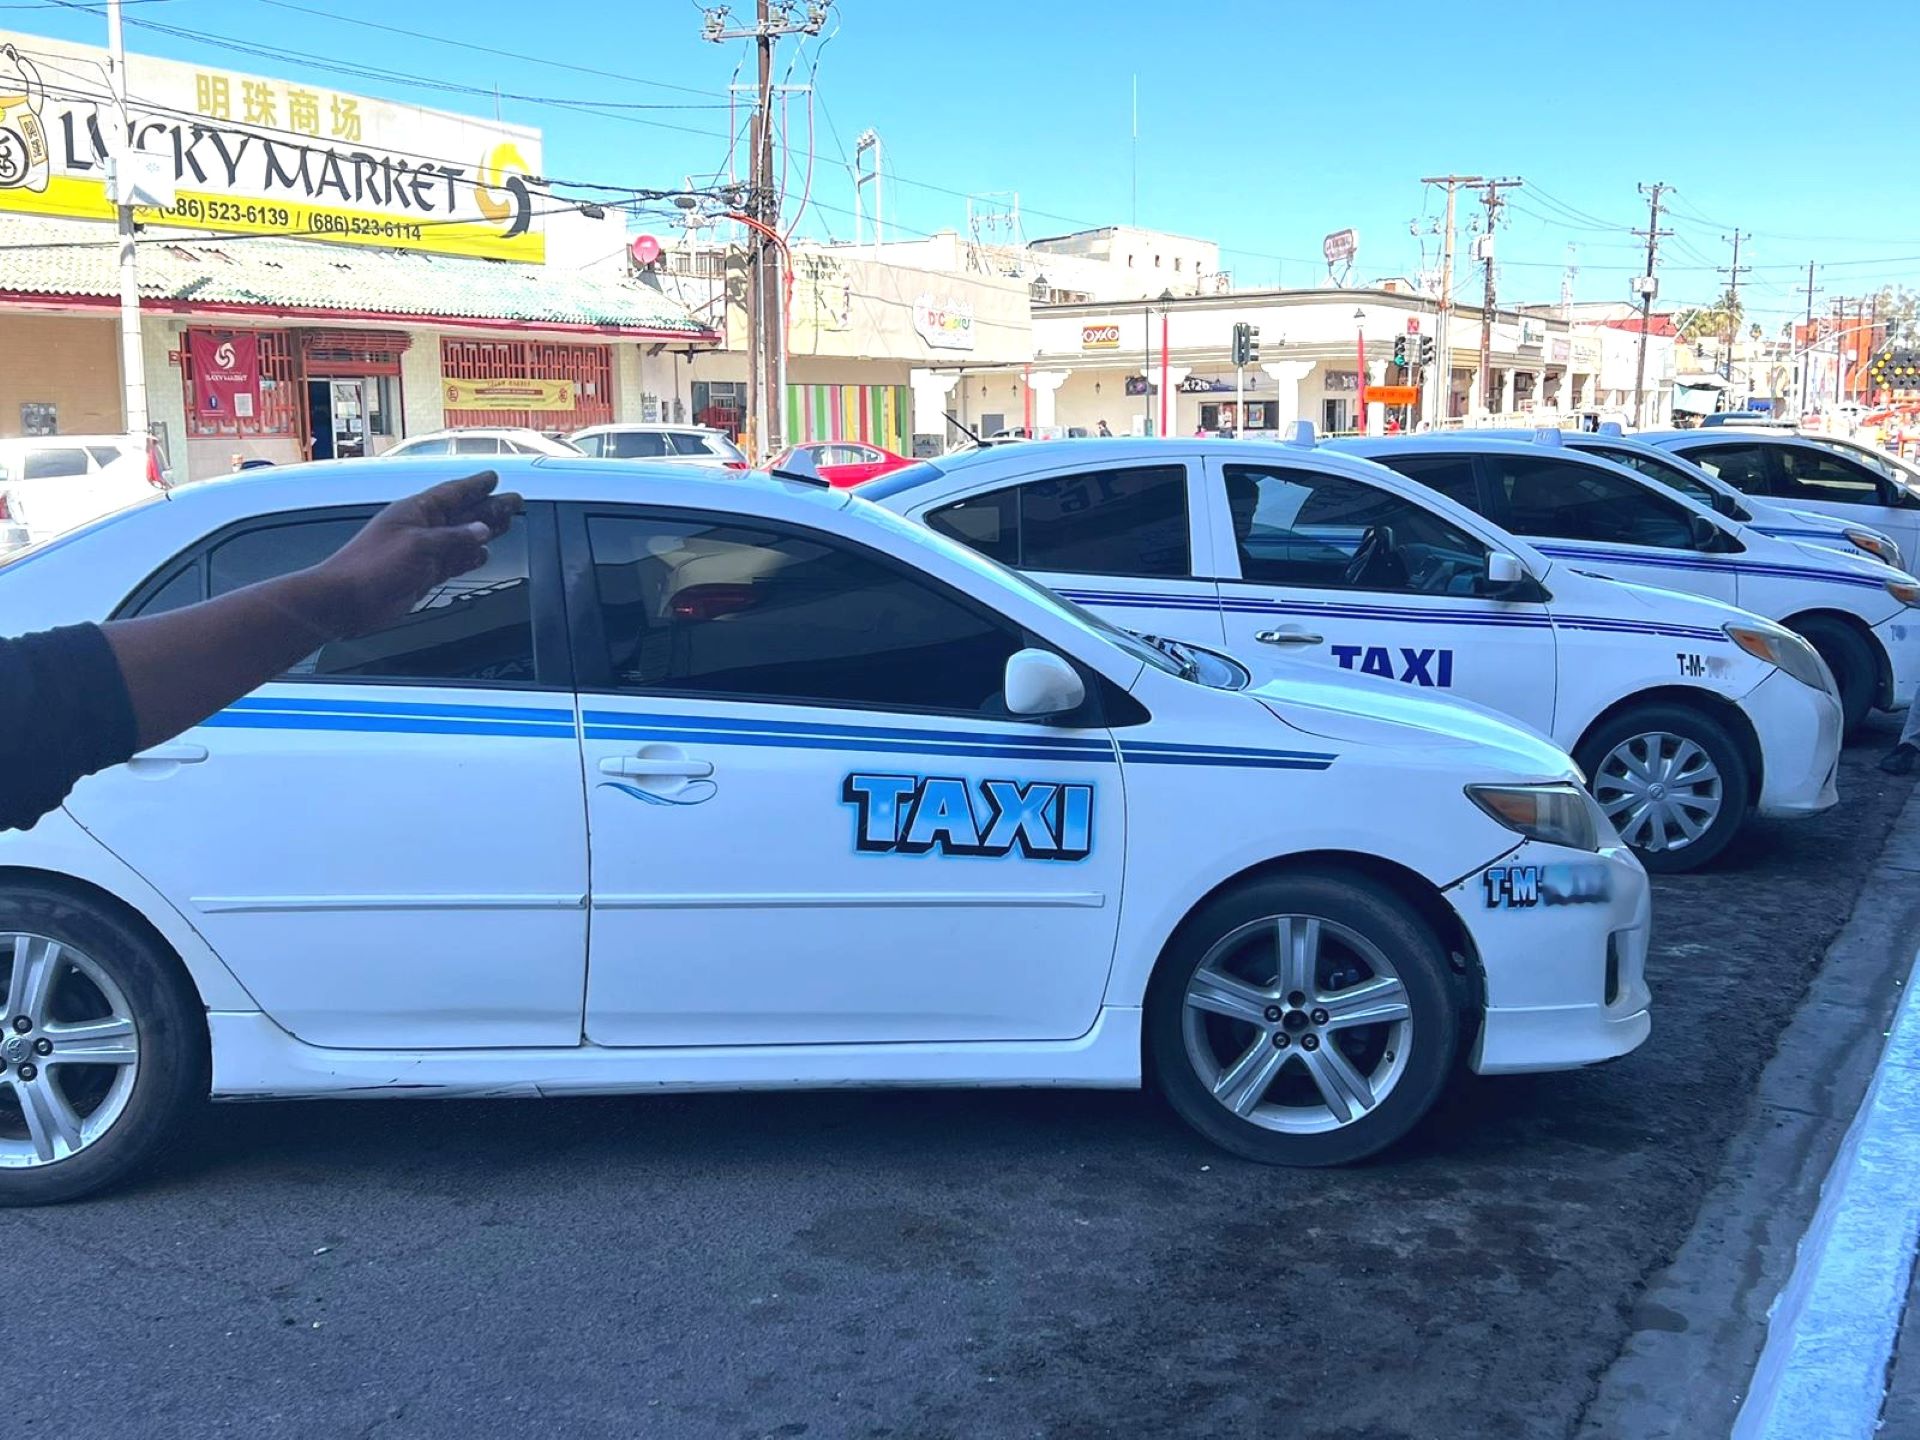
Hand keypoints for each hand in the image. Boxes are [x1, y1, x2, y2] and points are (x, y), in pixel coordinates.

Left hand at [303, 471, 522, 636]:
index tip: (494, 478)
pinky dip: (469, 558)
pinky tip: (483, 555)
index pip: (452, 493)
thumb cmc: (369, 566)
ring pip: (462, 538)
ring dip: (484, 532)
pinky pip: (453, 562)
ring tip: (507, 524)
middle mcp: (420, 529)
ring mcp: (422, 552)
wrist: (346, 601)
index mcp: (415, 512)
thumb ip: (453, 538)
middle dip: (489, 507)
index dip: (475, 486)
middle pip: (463, 514)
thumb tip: (482, 532)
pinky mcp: (422, 575)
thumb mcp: (417, 545)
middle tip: (514, 501)